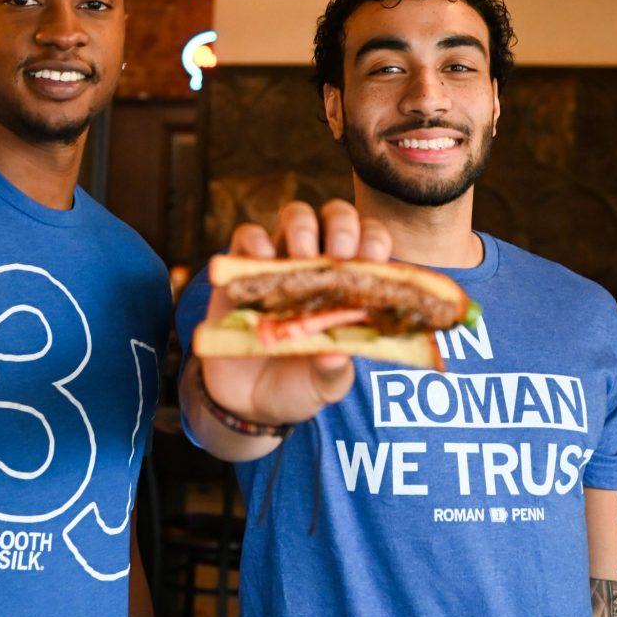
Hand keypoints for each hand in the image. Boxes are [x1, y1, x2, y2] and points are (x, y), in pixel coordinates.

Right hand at [200, 199, 391, 426]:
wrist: (251, 401)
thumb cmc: (300, 384)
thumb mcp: (325, 384)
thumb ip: (333, 369)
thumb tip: (335, 353)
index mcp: (350, 284)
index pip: (370, 243)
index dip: (375, 240)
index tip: (373, 258)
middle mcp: (318, 265)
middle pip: (336, 217)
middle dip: (343, 226)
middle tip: (339, 253)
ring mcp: (280, 263)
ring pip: (296, 215)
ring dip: (302, 226)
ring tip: (302, 254)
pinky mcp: (241, 269)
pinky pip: (247, 236)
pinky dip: (256, 240)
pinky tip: (263, 260)